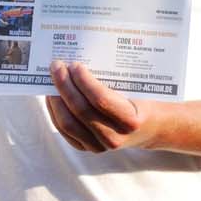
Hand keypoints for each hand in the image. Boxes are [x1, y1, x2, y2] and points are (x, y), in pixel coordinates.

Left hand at [45, 60, 162, 152]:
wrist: (148, 127)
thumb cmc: (141, 99)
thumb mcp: (137, 88)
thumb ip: (116, 75)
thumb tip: (84, 53)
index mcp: (131, 120)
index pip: (101, 100)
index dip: (84, 81)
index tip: (75, 64)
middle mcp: (115, 137)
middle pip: (80, 110)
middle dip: (65, 85)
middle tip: (57, 66)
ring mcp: (99, 146)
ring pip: (67, 122)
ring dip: (56, 98)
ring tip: (52, 79)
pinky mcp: (86, 147)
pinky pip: (64, 130)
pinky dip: (55, 110)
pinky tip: (53, 94)